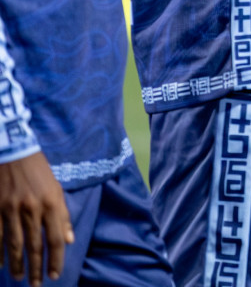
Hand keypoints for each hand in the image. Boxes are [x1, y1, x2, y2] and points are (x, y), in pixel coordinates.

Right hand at [0, 151, 72, 285]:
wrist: (13, 152)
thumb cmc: (38, 171)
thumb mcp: (56, 188)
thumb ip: (62, 215)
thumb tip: (68, 239)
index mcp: (51, 203)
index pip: (55, 239)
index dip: (56, 259)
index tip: (55, 275)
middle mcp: (32, 209)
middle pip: (34, 246)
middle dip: (37, 267)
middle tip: (37, 284)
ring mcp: (11, 210)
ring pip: (14, 245)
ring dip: (17, 264)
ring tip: (20, 277)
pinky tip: (0, 264)